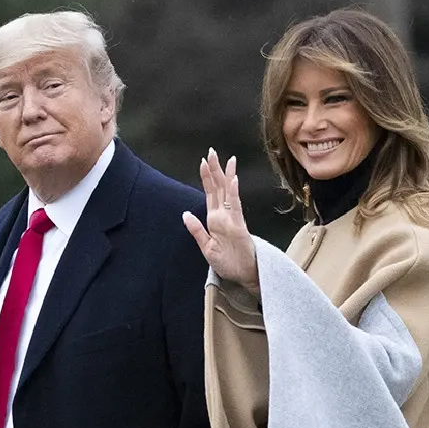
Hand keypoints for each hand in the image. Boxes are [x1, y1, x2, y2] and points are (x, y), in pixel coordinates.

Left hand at [182, 148, 259, 294]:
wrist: (244, 276)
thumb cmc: (227, 263)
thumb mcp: (206, 248)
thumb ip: (196, 230)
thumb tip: (185, 214)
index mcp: (215, 219)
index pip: (210, 193)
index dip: (206, 178)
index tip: (203, 161)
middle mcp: (224, 216)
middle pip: (219, 188)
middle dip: (215, 170)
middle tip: (212, 151)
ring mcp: (233, 220)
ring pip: (229, 193)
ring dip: (226, 176)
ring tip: (226, 159)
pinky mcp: (239, 227)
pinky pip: (236, 207)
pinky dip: (234, 194)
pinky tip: (233, 181)